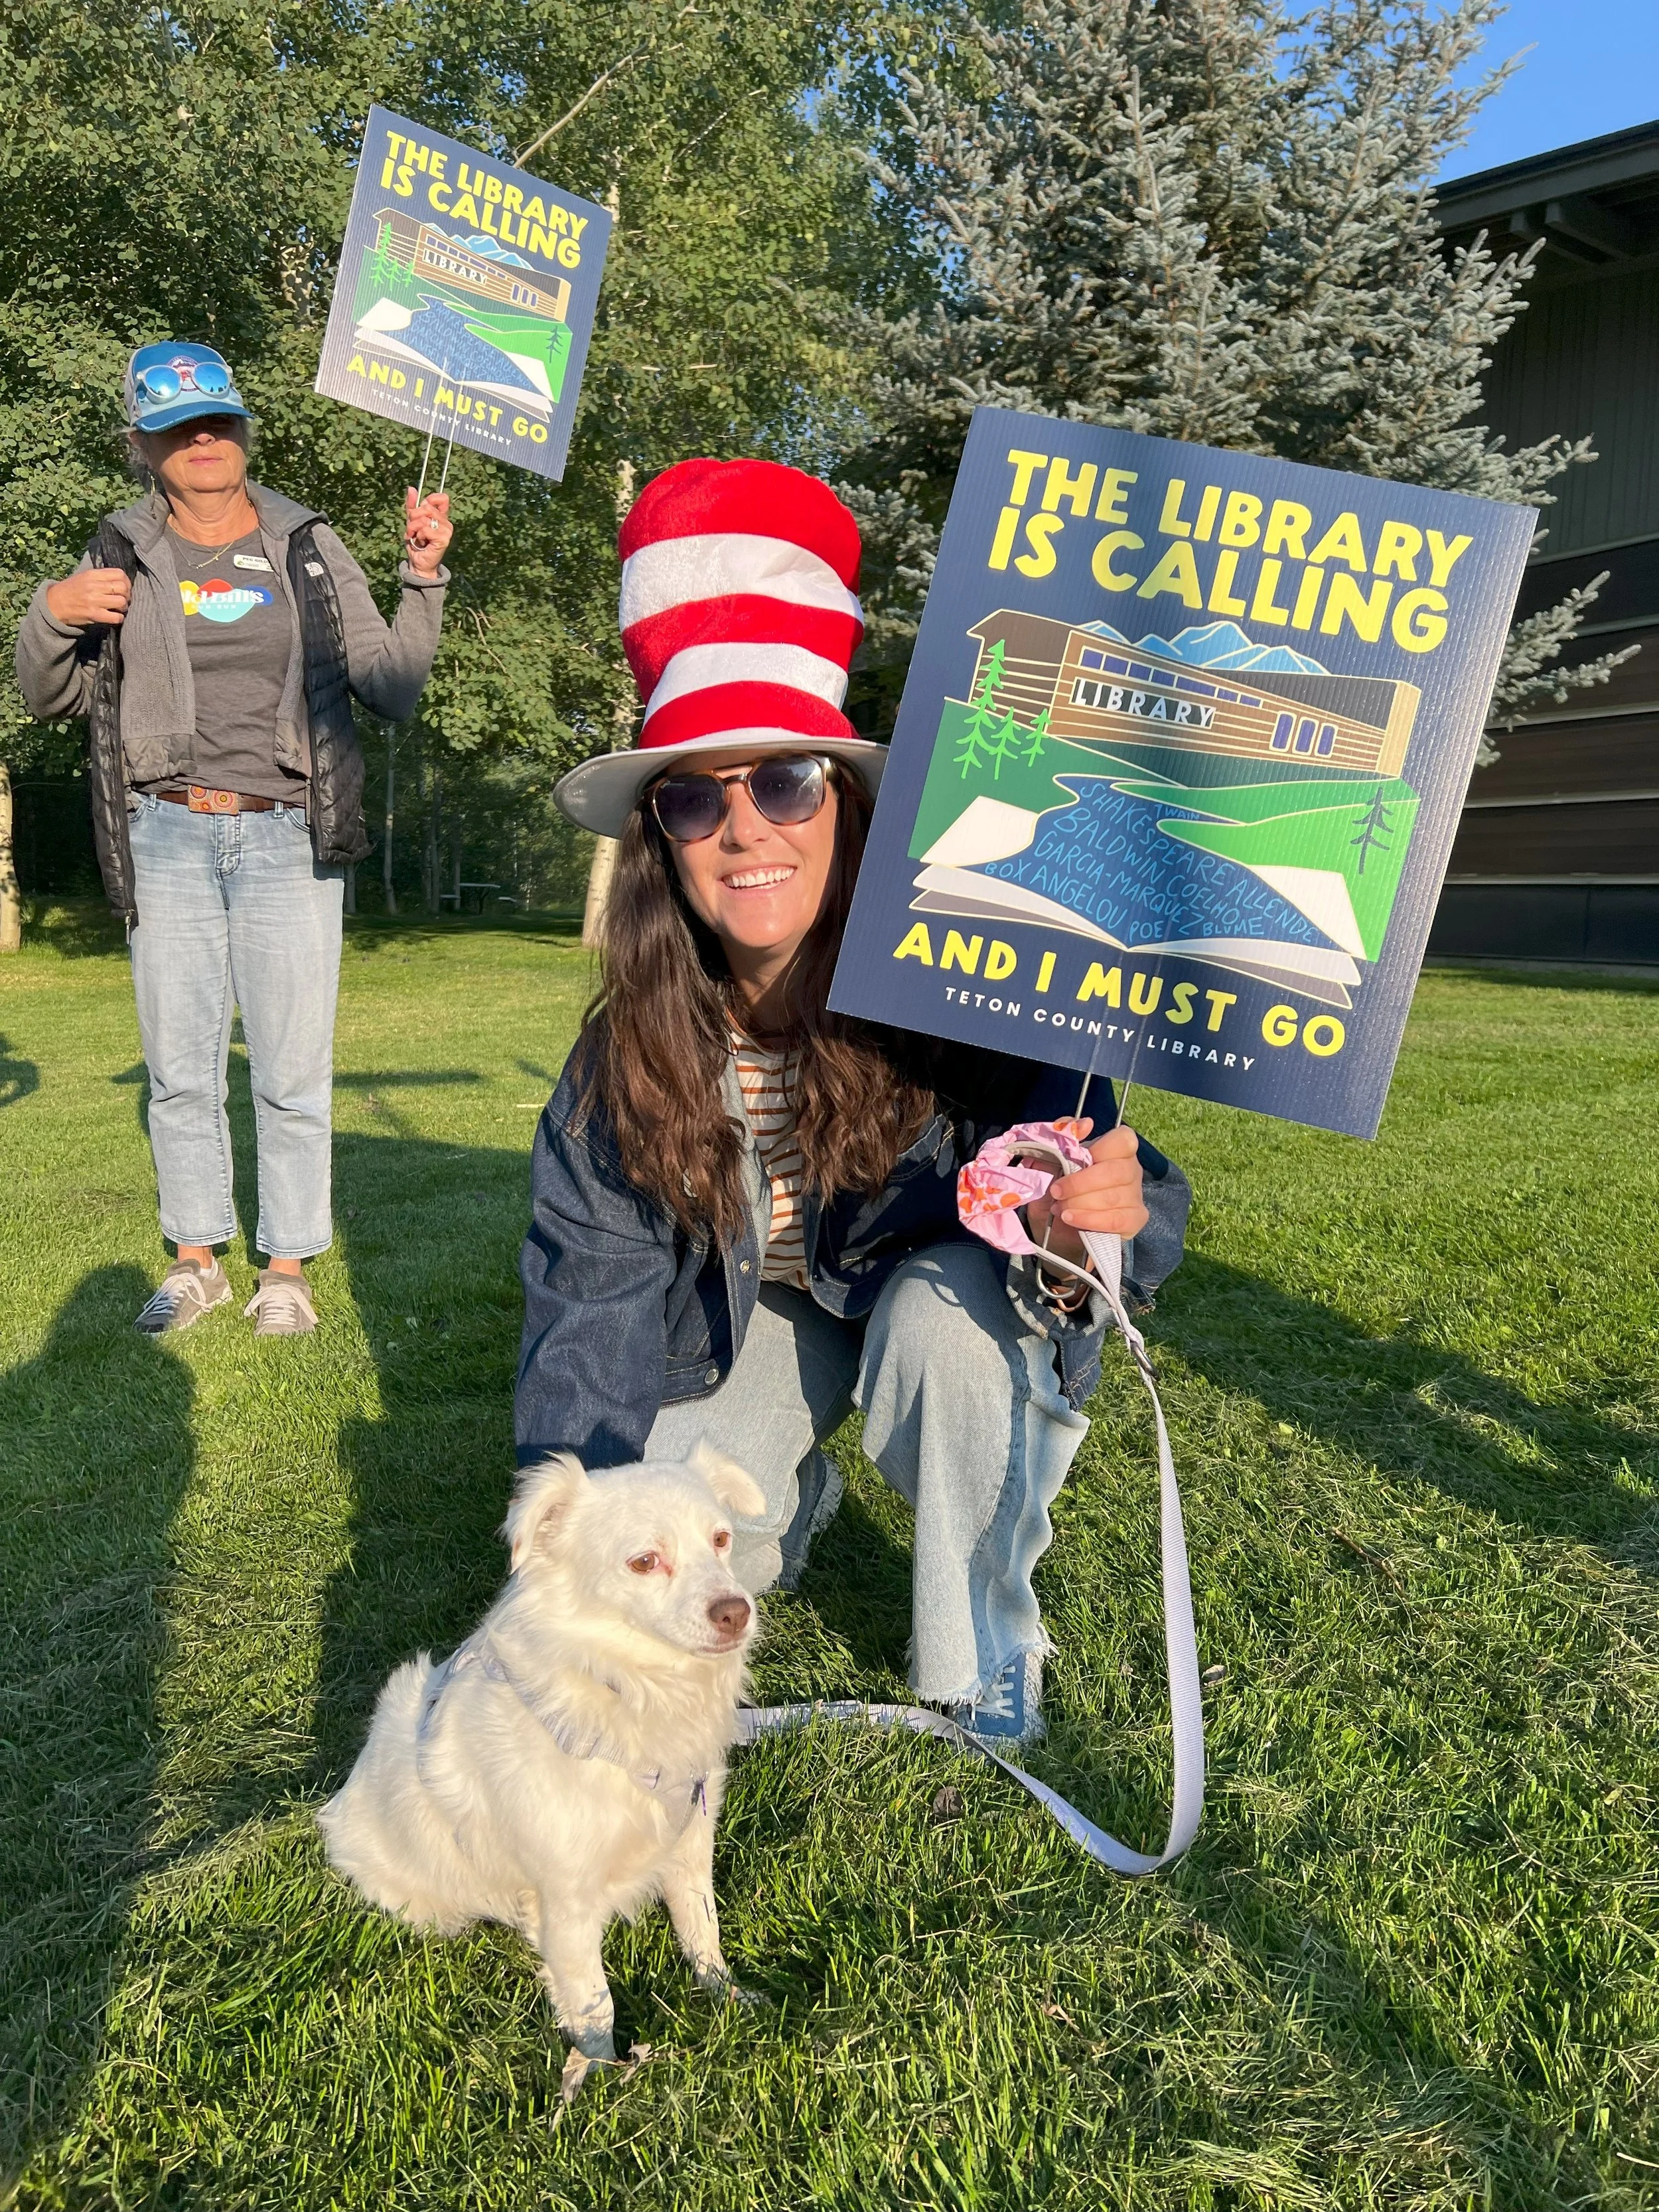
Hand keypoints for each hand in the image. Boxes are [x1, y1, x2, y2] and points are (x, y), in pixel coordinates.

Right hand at [44, 569, 131, 628]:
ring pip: (122, 601)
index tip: (125, 588)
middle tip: (123, 599)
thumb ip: (101, 577)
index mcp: (92, 574)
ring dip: (124, 607)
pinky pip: (115, 617)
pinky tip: (115, 617)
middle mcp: (93, 586)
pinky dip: (119, 618)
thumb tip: (121, 580)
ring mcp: (94, 600)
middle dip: (127, 595)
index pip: (119, 574)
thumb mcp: (84, 577)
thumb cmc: (71, 590)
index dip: (127, 582)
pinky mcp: (93, 614)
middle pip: (123, 587)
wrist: (53, 604)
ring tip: (119, 608)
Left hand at [403, 488, 451, 575]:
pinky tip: (421, 542)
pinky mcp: (444, 539)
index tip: (422, 508)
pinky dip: (418, 536)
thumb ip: (412, 506)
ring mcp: (447, 530)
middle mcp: (446, 522)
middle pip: (427, 507)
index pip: (441, 498)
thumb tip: (411, 488)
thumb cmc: (416, 543)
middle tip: (413, 529)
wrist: (418, 563)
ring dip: (413, 528)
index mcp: (441, 516)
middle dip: (414, 517)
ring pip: (424, 519)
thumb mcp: (411, 521)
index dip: (430, 499)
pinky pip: (425, 529)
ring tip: (415, 537)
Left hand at [1024, 1119, 1147, 1266]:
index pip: (1123, 1140)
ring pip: (1113, 1197)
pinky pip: (1116, 1220)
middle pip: (1116, 1171)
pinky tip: (1071, 1219)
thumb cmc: (1055, 1186)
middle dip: (1080, 1183)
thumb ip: (1063, 1135)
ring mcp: (1135, 1196)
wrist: (1053, 1224)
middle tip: (1055, 1191)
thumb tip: (1086, 1124)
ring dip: (1079, 1203)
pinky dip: (1090, 1220)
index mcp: (1115, 1149)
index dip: (1100, 1149)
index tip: (1074, 1161)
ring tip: (1059, 1208)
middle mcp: (1131, 1170)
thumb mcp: (1048, 1159)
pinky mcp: (1133, 1220)